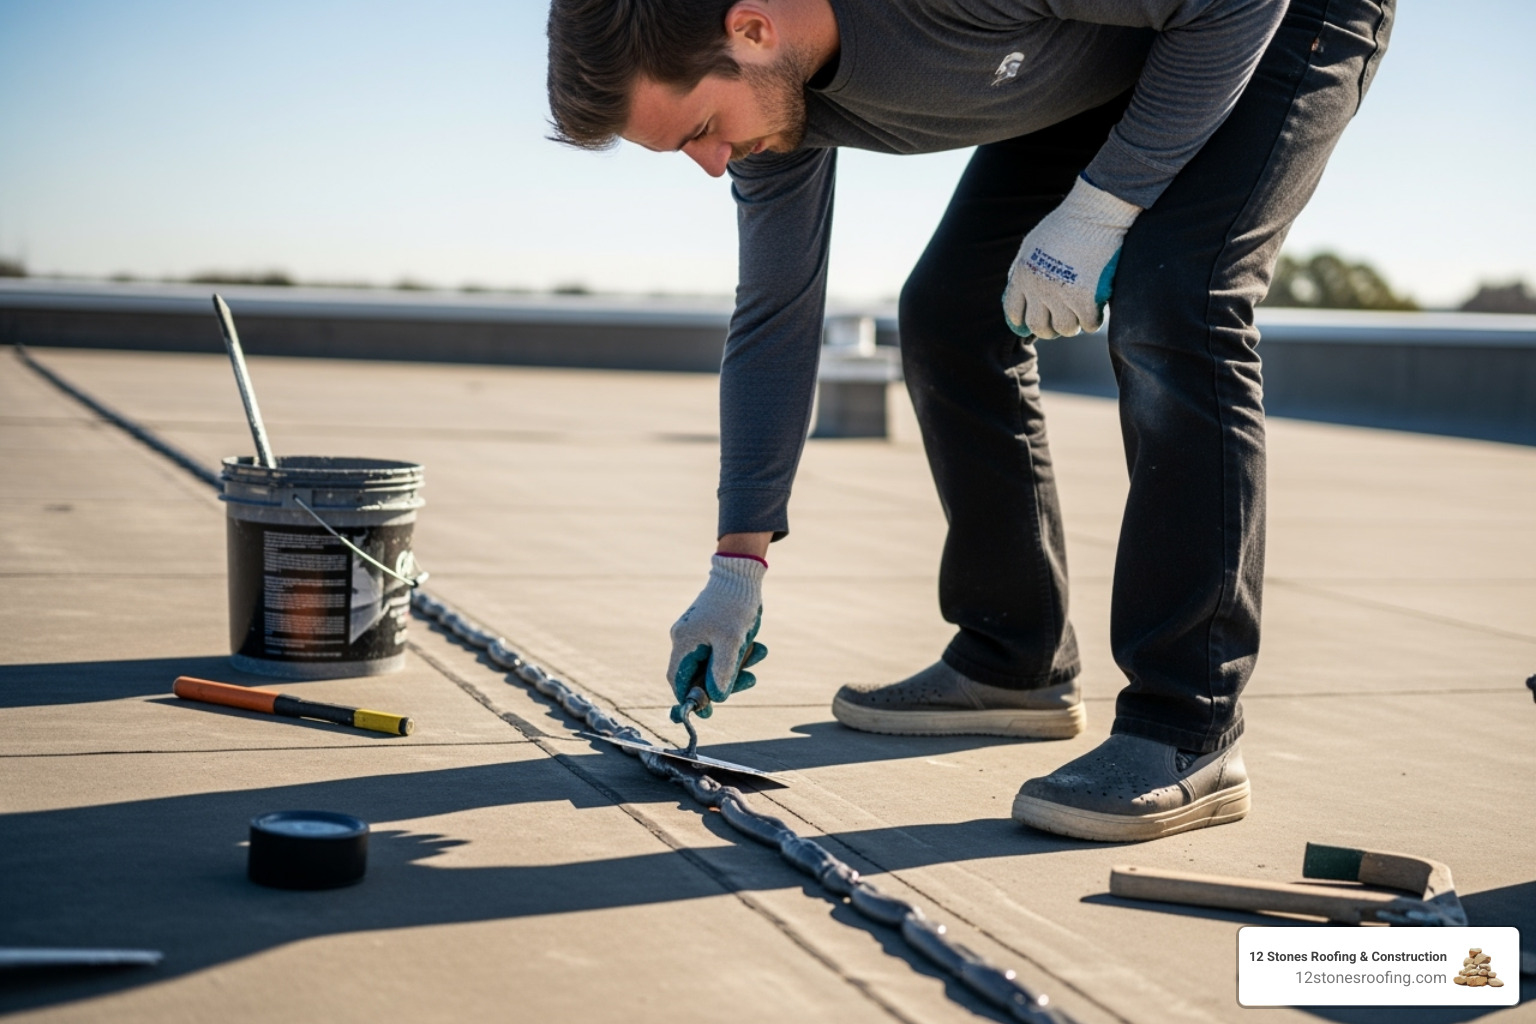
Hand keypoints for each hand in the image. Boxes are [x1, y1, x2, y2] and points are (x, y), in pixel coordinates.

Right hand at [667, 553, 768, 720]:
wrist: (741, 574)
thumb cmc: (734, 606)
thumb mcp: (731, 642)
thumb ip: (722, 672)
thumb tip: (715, 698)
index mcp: (684, 643)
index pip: (678, 680)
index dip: (690, 699)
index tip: (708, 711)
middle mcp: (685, 639)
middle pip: (698, 675)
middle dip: (725, 680)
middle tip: (750, 680)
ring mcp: (697, 634)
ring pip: (714, 663)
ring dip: (738, 665)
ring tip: (760, 652)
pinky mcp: (710, 630)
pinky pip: (722, 651)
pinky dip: (738, 654)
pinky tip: (758, 647)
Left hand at [1002, 175, 1140, 339]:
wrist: (1093, 213)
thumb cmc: (1064, 226)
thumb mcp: (1030, 246)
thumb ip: (1021, 271)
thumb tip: (1015, 296)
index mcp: (1022, 276)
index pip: (1014, 313)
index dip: (1022, 321)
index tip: (1032, 322)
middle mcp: (1038, 289)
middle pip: (1038, 327)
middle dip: (1048, 329)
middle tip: (1059, 322)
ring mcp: (1062, 295)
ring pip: (1065, 329)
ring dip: (1073, 325)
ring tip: (1078, 316)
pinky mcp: (1086, 298)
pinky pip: (1089, 324)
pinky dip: (1093, 321)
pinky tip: (1096, 311)